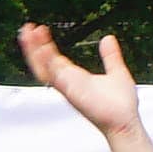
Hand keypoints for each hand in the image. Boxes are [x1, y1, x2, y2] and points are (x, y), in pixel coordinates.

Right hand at [14, 22, 143, 133]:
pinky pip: (54, 77)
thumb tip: (108, 39)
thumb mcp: (116, 72)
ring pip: (43, 68)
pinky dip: (47, 63)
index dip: (45, 45)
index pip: (53, 59)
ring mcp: (68, 88)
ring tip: (28, 33)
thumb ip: (110, 56)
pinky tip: (42, 49)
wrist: (125, 122)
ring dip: (34, 51)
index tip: (41, 30)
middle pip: (42, 63)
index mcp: (75, 78)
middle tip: (27, 29)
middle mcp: (68, 83)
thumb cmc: (121, 105)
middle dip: (32, 47)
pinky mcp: (71, 93)